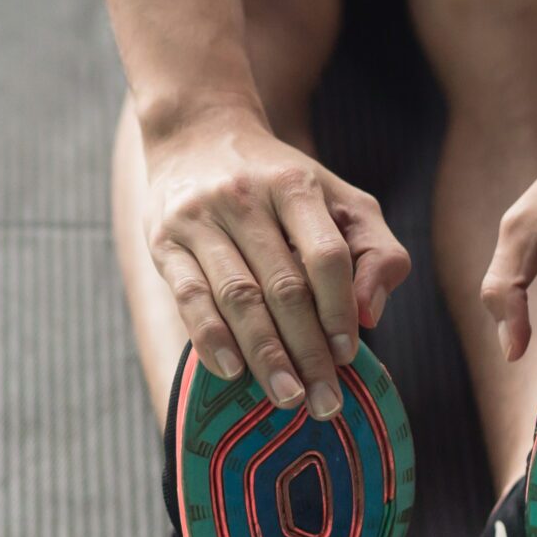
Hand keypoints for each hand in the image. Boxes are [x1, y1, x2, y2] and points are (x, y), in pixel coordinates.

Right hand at [142, 101, 411, 419]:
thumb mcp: (339, 198)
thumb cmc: (280, 181)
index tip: (349, 356)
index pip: (325, 255)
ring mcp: (200, 218)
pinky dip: (210, 337)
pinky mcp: (164, 240)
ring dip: (265, 354)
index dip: (339, 309)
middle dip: (307, 350)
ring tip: (287, 398)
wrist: (197, 134)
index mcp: (294, 183)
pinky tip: (232, 371)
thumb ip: (372, 250)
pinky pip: (188, 296)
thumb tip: (370, 315)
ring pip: (237, 296)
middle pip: (283, 285)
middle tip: (324, 401)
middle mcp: (245, 197)